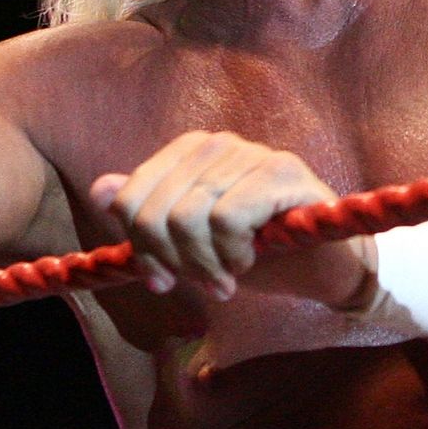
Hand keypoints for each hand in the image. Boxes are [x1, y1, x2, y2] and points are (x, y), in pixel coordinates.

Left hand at [89, 131, 370, 304]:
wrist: (328, 266)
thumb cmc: (260, 251)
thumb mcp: (193, 243)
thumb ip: (149, 217)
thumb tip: (100, 190)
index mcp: (188, 153)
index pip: (128, 199)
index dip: (139, 247)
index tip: (161, 278)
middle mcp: (216, 144)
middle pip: (155, 211)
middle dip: (173, 261)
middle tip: (203, 284)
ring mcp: (251, 154)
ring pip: (189, 216)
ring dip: (205, 263)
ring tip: (228, 276)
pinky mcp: (283, 173)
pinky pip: (228, 217)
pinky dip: (232, 252)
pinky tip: (249, 260)